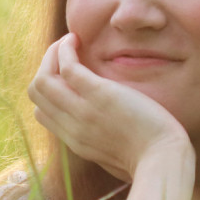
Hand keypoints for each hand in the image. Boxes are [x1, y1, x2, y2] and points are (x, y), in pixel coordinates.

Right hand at [27, 33, 190, 181]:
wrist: (163, 160)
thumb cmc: (150, 159)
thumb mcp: (116, 155)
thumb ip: (104, 141)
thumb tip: (108, 132)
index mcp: (75, 141)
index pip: (41, 113)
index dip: (48, 90)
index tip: (65, 74)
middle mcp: (72, 127)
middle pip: (36, 93)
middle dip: (45, 66)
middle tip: (64, 51)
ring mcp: (82, 111)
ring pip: (43, 79)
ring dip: (52, 53)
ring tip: (69, 41)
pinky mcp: (99, 95)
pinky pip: (67, 67)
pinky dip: (66, 49)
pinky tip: (76, 39)